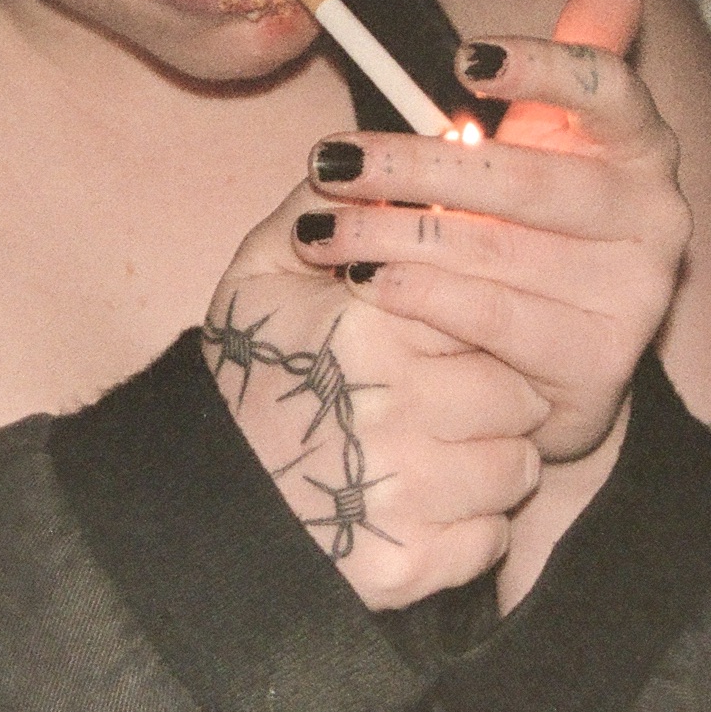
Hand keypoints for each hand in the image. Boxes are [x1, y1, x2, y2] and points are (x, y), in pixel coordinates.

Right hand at [199, 179, 550, 611]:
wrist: (193, 498)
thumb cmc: (244, 371)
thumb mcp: (264, 270)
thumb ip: (329, 202)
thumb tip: (400, 144)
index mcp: (367, 329)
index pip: (485, 307)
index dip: (475, 316)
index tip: (448, 329)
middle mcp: (391, 412)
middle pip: (518, 391)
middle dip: (496, 388)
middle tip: (450, 391)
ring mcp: (401, 497)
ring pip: (516, 466)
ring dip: (491, 457)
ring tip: (437, 446)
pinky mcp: (406, 566)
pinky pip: (492, 537)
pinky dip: (471, 525)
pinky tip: (423, 503)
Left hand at [287, 0, 688, 464]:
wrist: (544, 364)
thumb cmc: (525, 229)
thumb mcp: (542, 144)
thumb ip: (563, 65)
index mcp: (642, 144)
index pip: (607, 87)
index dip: (540, 68)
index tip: (462, 59)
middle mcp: (656, 215)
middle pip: (526, 178)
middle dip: (413, 166)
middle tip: (329, 161)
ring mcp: (634, 294)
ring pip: (494, 250)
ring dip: (390, 234)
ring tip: (319, 227)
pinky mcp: (598, 362)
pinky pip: (492, 317)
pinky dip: (418, 294)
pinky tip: (364, 280)